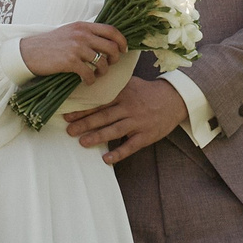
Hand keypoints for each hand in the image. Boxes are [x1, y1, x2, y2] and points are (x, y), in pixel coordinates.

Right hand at [21, 21, 128, 80]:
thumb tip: (105, 42)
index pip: (112, 30)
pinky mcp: (70, 61)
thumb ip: (86, 34)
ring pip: (103, 62)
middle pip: (111, 47)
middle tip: (109, 65)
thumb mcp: (69, 32)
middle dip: (115, 59)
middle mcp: (82, 34)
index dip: (122, 41)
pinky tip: (86, 81)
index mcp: (83, 26)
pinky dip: (91, 80)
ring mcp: (76, 48)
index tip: (124, 50)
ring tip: (96, 75)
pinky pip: (90, 74)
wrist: (29, 52)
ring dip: (103, 72)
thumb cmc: (50, 44)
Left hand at [65, 74, 187, 165]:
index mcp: (123, 94)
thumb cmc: (148, 92)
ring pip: (114, 130)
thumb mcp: (131, 83)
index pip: (99, 102)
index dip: (83, 109)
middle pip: (104, 116)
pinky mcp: (146, 136)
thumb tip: (90, 85)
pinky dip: (118, 153)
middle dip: (85, 123)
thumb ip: (113, 86)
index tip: (67, 114)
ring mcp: (138, 122)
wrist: (175, 99)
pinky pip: (130, 146)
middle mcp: (129, 107)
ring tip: (82, 142)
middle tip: (69, 130)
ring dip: (97, 137)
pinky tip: (106, 159)